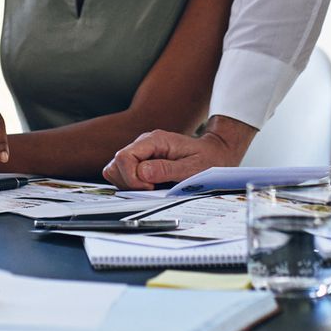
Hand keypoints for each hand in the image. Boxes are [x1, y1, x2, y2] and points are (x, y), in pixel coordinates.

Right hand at [103, 116, 254, 189]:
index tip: (150, 188)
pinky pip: (124, 175)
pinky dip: (132, 185)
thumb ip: (166, 170)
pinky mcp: (141, 162)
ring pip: (116, 170)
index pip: (124, 157)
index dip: (131, 178)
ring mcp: (141, 152)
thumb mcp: (192, 167)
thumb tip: (142, 173)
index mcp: (155, 140)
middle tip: (152, 189)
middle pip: (115, 164)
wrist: (215, 152)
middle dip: (129, 183)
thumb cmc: (207, 159)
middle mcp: (144, 144)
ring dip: (129, 184)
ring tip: (152, 188)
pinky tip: (151, 187)